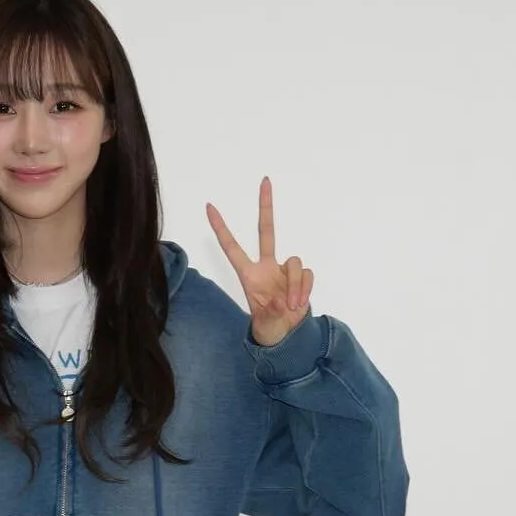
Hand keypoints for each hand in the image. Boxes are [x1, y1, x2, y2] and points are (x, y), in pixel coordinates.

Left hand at [206, 176, 313, 347]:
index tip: (209, 207)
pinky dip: (304, 289)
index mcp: (248, 274)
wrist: (286, 335)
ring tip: (292, 305)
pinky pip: (306, 274)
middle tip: (265, 181)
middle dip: (266, 206)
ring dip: (295, 285)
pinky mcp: (300, 276)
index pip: (232, 247)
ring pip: (294, 262)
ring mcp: (283, 270)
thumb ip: (271, 311)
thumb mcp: (264, 323)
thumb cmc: (268, 325)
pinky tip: (300, 303)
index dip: (221, 228)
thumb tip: (281, 301)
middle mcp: (266, 267)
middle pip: (267, 231)